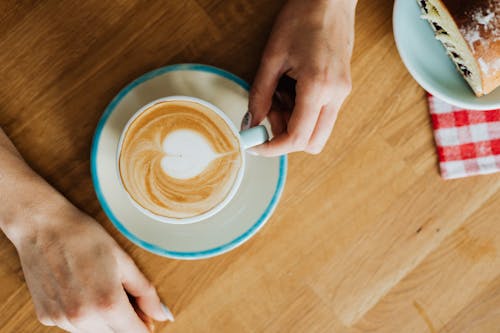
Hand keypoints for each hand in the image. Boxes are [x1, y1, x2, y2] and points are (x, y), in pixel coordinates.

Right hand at [14, 205, 172, 331]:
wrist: (42, 227)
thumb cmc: (84, 237)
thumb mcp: (124, 261)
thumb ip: (145, 292)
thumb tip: (162, 314)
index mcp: (107, 303)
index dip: (145, 326)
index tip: (147, 318)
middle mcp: (82, 318)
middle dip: (125, 322)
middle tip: (126, 297)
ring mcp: (62, 320)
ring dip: (104, 320)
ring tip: (100, 288)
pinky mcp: (46, 317)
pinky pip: (73, 326)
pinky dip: (83, 315)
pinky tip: (81, 291)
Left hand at [245, 0, 356, 155]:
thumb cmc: (302, 19)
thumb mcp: (271, 57)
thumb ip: (260, 95)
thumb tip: (251, 123)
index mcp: (318, 87)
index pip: (297, 138)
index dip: (273, 148)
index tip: (256, 145)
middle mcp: (336, 95)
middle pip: (312, 143)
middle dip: (286, 138)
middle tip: (267, 116)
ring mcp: (342, 93)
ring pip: (317, 131)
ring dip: (293, 123)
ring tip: (279, 93)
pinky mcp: (342, 89)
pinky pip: (322, 115)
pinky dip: (302, 112)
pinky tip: (291, 89)